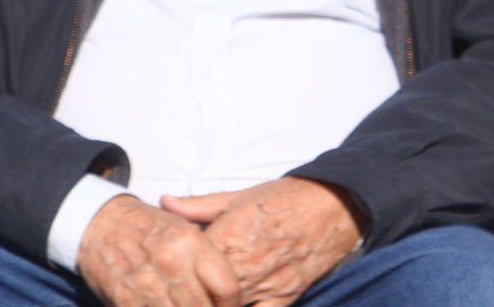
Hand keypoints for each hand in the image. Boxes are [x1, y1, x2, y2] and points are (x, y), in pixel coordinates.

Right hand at [80, 194, 245, 306]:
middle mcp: (172, 262)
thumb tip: (230, 295)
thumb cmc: (145, 227)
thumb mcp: (182, 228)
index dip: (231, 304)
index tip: (225, 305)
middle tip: (204, 305)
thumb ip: (207, 259)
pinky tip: (161, 305)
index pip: (228, 288)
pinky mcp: (127, 299)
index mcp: (191, 242)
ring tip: (179, 303)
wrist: (97, 222)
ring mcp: (148, 283)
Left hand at [160, 179, 363, 305]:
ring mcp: (266, 284)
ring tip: (203, 298)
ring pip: (230, 306)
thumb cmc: (280, 199)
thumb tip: (164, 202)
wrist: (329, 207)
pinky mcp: (284, 298)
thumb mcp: (234, 197)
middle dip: (193, 292)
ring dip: (215, 303)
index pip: (190, 263)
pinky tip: (235, 306)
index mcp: (228, 236)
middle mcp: (245, 263)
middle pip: (205, 291)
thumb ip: (197, 206)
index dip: (177, 270)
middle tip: (181, 291)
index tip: (168, 273)